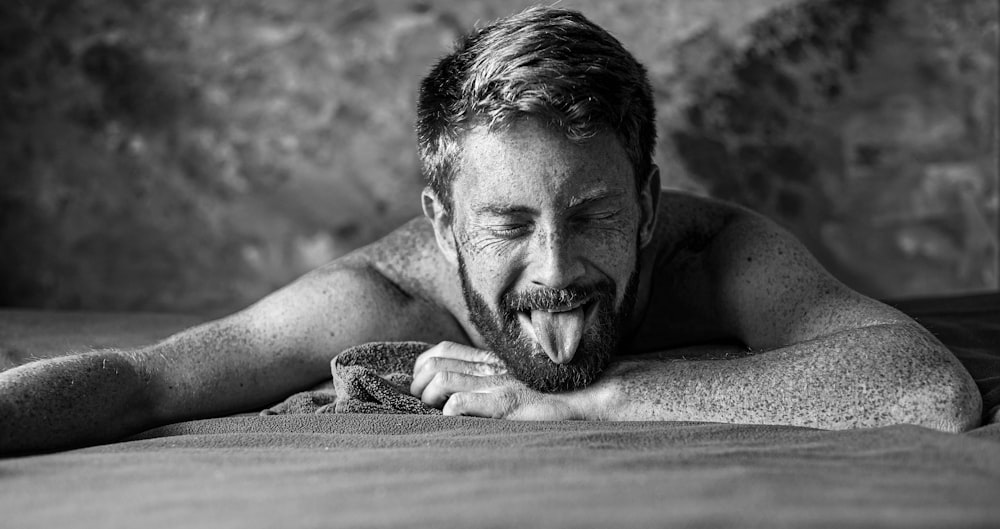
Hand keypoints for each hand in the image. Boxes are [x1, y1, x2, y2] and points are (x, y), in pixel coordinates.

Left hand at [410, 341, 578, 419]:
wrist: (589, 393)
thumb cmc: (558, 391)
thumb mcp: (522, 378)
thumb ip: (499, 379)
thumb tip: (470, 394)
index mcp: (492, 362)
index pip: (444, 350)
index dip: (422, 365)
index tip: (420, 383)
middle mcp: (490, 369)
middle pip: (435, 362)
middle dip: (418, 383)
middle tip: (421, 401)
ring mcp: (496, 385)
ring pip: (442, 380)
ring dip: (428, 397)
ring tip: (431, 412)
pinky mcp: (504, 404)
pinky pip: (461, 403)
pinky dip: (448, 412)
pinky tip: (452, 422)